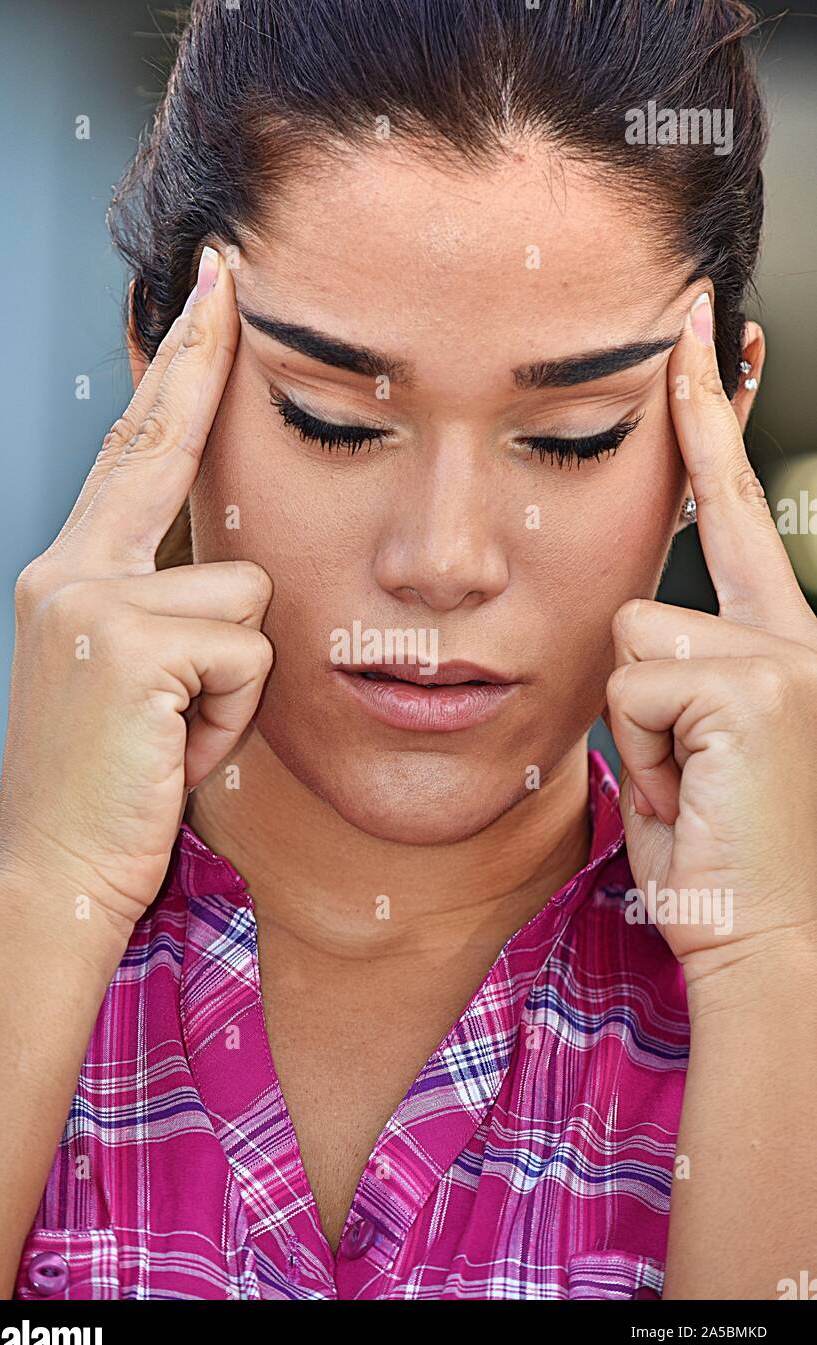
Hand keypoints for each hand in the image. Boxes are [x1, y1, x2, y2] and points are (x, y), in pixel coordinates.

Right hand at [0, 246, 272, 937]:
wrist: (60, 877)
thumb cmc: (117, 787)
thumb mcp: (139, 683)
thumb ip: (171, 611)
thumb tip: (236, 567)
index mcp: (71, 575)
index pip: (134, 452)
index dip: (174, 372)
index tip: (206, 294)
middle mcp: (67, 569)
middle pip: (162, 449)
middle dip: (200, 359)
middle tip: (227, 268)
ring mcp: (87, 600)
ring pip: (246, 595)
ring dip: (237, 681)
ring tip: (181, 732)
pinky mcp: (123, 641)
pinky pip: (248, 654)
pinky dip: (232, 715)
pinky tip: (178, 749)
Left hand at [605, 291, 816, 979]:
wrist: (765, 940)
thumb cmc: (715, 852)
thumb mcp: (680, 750)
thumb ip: (662, 678)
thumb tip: (630, 643)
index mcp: (774, 645)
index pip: (731, 509)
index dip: (711, 418)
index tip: (698, 331)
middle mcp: (792, 635)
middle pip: (644, 590)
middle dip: (638, 690)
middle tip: (695, 757)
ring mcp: (783, 655)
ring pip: (626, 639)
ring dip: (633, 729)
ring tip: (686, 785)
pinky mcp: (755, 682)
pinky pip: (629, 684)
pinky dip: (638, 751)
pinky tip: (691, 791)